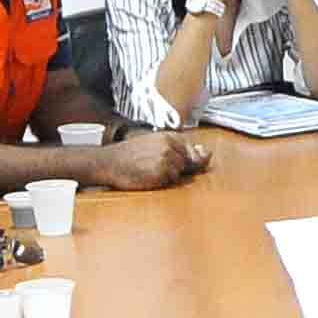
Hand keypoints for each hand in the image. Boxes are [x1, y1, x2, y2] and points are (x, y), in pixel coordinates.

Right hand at [84, 130, 209, 189]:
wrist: (110, 162)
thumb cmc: (131, 154)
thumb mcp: (154, 143)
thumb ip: (180, 148)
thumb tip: (207, 154)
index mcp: (170, 136)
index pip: (192, 150)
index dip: (186, 159)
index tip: (168, 160)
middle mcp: (170, 146)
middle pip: (188, 163)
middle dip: (176, 167)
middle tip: (152, 164)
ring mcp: (167, 160)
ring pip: (179, 174)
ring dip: (168, 175)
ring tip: (149, 169)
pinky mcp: (161, 173)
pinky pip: (170, 181)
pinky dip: (161, 182)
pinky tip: (147, 176)